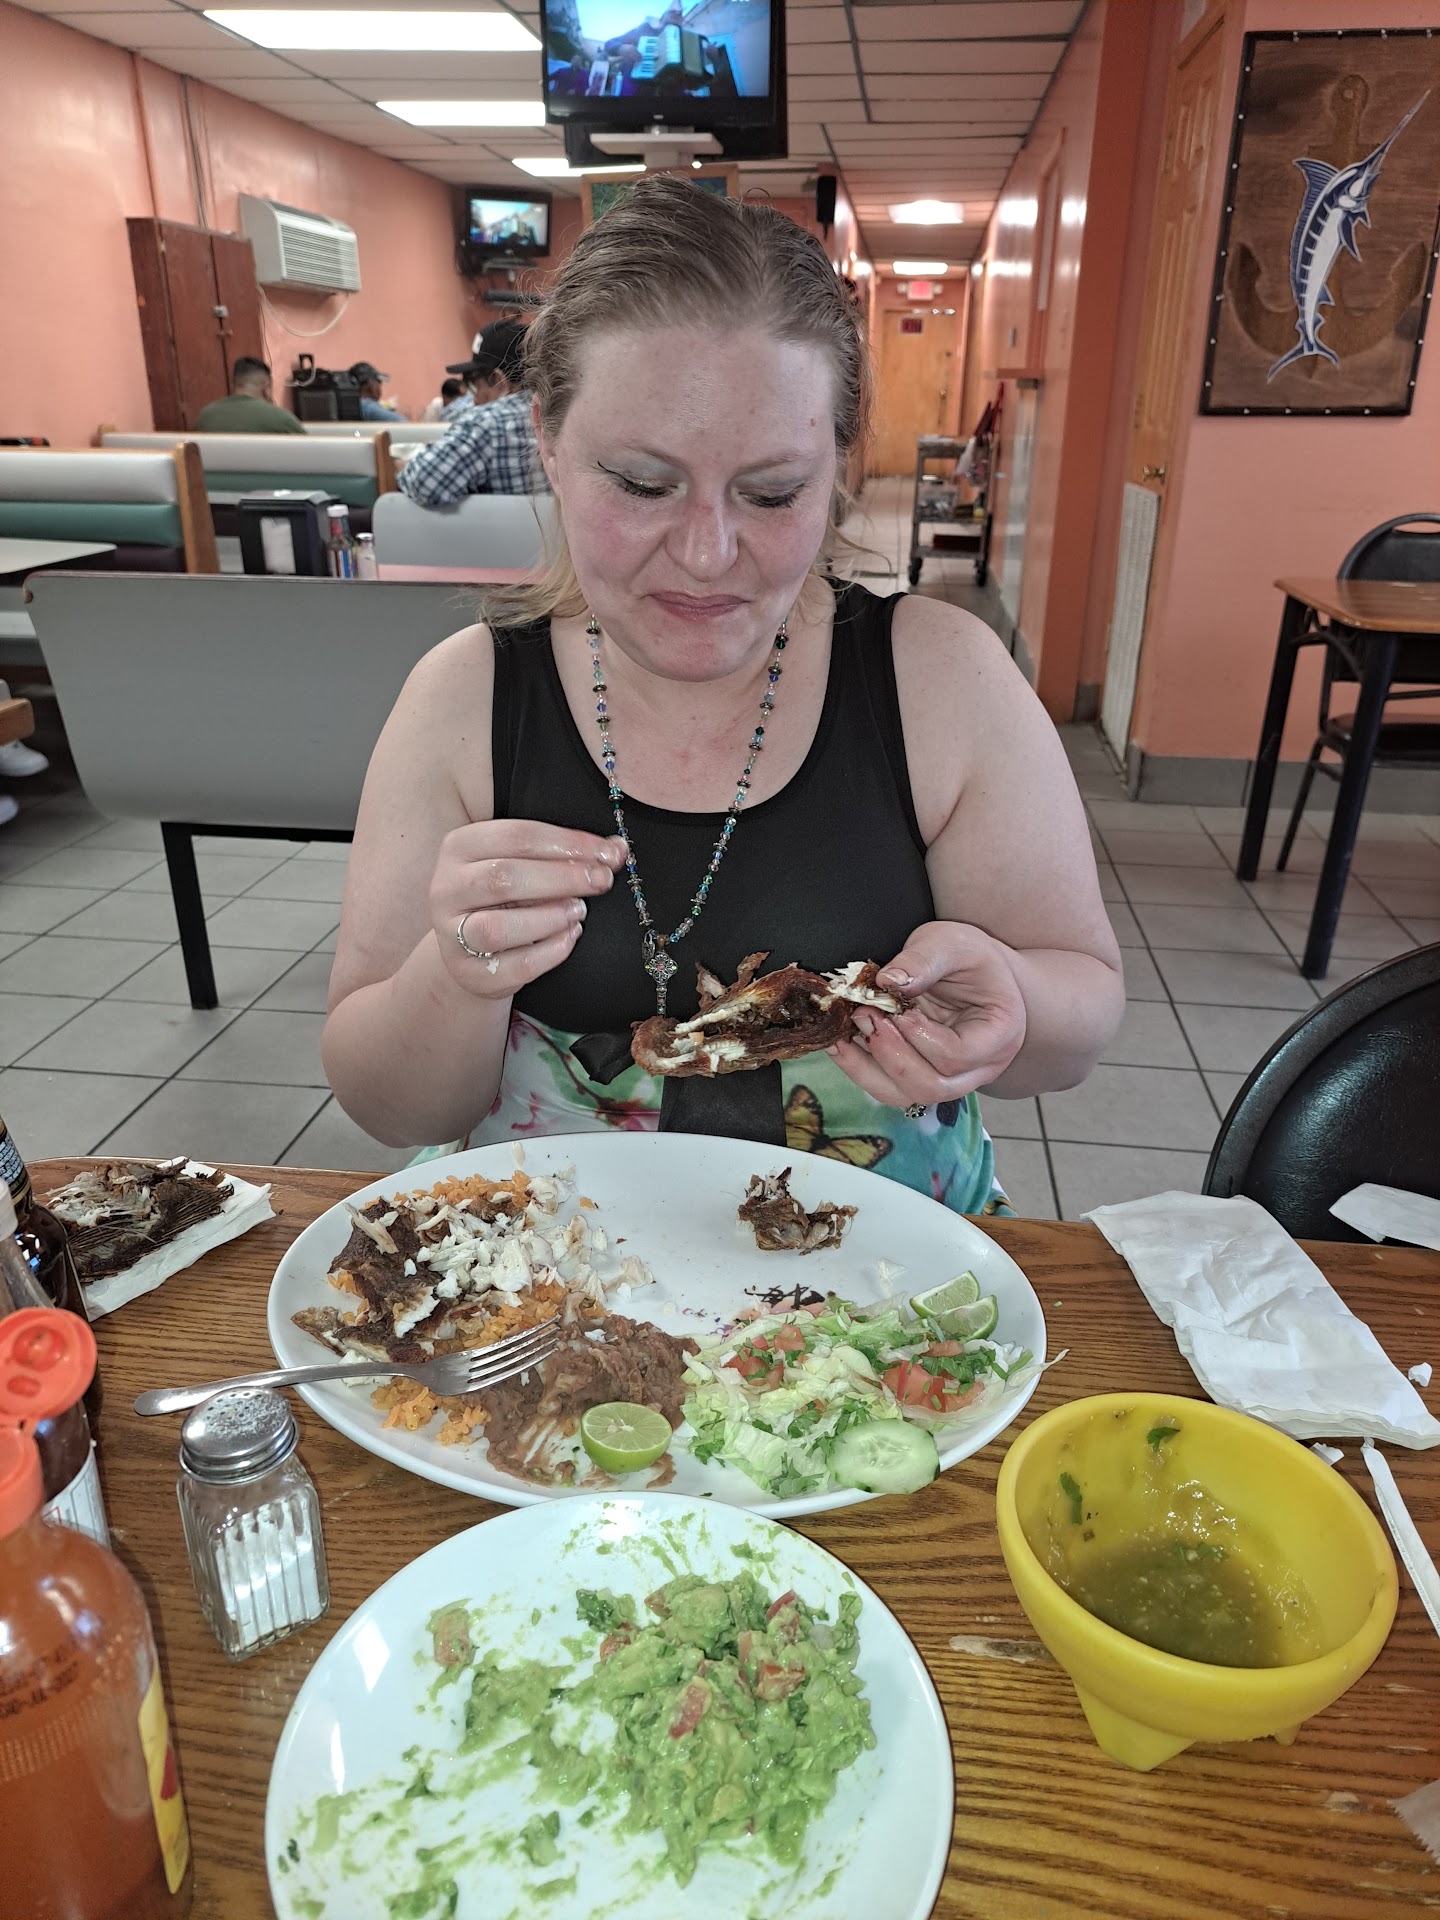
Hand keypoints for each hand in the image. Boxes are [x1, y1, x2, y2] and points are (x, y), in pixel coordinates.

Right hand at [430, 820, 625, 997]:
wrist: (472, 948)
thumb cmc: (505, 897)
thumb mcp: (524, 865)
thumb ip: (563, 854)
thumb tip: (616, 848)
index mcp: (460, 846)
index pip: (518, 836)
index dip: (569, 843)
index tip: (610, 852)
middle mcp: (447, 888)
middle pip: (505, 877)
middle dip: (563, 878)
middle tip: (602, 881)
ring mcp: (451, 934)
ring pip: (499, 927)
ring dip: (550, 917)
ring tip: (579, 911)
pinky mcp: (470, 972)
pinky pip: (515, 964)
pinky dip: (551, 951)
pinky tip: (571, 936)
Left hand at [828, 921, 1026, 1108]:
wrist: (976, 973)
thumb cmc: (972, 958)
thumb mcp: (951, 943)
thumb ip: (923, 961)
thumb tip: (888, 982)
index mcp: (998, 1034)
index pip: (957, 1055)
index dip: (920, 1036)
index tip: (897, 1008)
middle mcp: (980, 1068)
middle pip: (932, 1086)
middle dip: (890, 1054)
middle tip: (865, 1015)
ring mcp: (952, 1079)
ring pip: (906, 1096)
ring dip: (867, 1068)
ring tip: (844, 1033)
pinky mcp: (923, 1077)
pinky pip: (890, 1089)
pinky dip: (860, 1069)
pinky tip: (841, 1044)